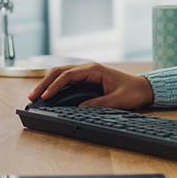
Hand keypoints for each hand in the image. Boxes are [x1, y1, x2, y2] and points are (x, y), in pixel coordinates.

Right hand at [28, 63, 154, 109]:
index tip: (46, 96)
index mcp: (94, 70)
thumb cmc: (132, 91)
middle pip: (59, 71)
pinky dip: (55, 86)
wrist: (143, 88)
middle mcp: (87, 68)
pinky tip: (48, 94)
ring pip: (60, 74)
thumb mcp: (117, 100)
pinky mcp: (86, 80)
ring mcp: (86, 73)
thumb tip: (79, 108)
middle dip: (44, 83)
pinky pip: (66, 80)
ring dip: (47, 84)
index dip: (55, 85)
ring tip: (35, 96)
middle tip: (32, 96)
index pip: (68, 74)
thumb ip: (98, 104)